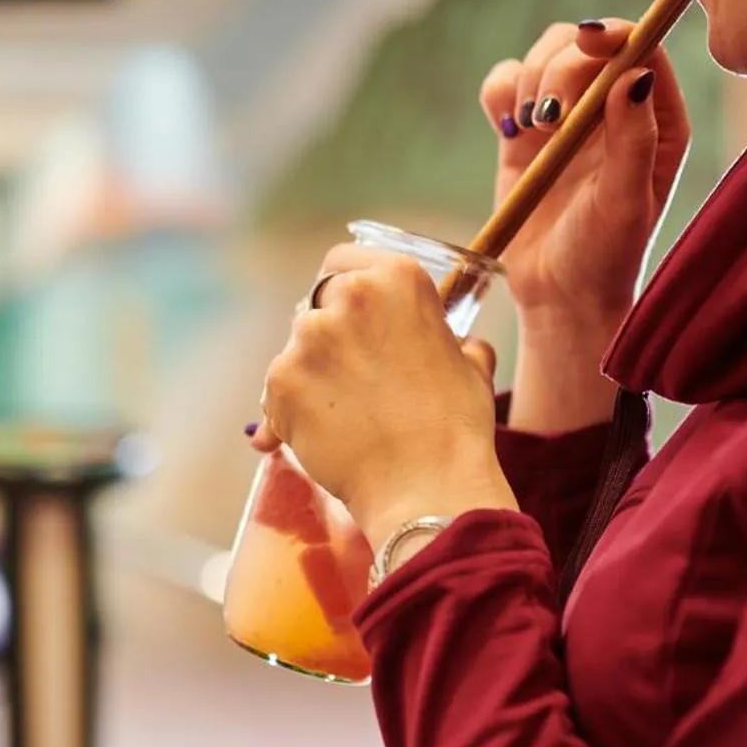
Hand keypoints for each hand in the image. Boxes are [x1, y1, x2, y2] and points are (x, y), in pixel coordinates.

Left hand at [251, 245, 517, 552]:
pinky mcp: (281, 382)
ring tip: (341, 415)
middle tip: (348, 373)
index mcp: (396, 278)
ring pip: (295, 349)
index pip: (343, 259)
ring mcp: (308, 339)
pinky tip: (317, 437)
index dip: (341, 284)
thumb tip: (457, 343)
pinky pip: (276, 391)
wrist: (426, 486)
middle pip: (314, 302)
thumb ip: (452, 340)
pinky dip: (288, 412)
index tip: (344, 309)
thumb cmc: (455, 428)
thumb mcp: (470, 365)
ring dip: (309, 374)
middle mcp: (347, 297)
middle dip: (327, 335)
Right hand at [486, 20, 691, 331]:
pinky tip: (507, 130)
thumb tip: (633, 72)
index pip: (641, 48)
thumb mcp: (624, 202)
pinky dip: (499, 94)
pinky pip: (506, 84)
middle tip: (550, 119)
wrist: (559, 296)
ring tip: (531, 130)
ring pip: (544, 55)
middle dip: (560, 68)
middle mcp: (615, 110)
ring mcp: (567, 117)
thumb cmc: (604, 257)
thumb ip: (632, 138)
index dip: (614, 35)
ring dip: (528, 80)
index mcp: (657, 120)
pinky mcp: (525, 132)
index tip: (587, 45)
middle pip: (585, 45)